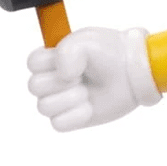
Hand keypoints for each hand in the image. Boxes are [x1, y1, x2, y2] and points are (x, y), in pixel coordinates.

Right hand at [26, 27, 160, 131]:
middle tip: (82, 76)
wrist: (133, 73)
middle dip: (61, 82)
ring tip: (88, 92)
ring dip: (70, 99)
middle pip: (35, 86)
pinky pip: (58, 124)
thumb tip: (62, 75)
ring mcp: (61, 101)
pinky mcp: (71, 119)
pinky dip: (76, 115)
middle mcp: (52, 80)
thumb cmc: (110, 53)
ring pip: (44, 107)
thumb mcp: (87, 41)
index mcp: (51, 59)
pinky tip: (90, 107)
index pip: (32, 63)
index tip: (74, 60)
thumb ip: (66, 50)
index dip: (50, 63)